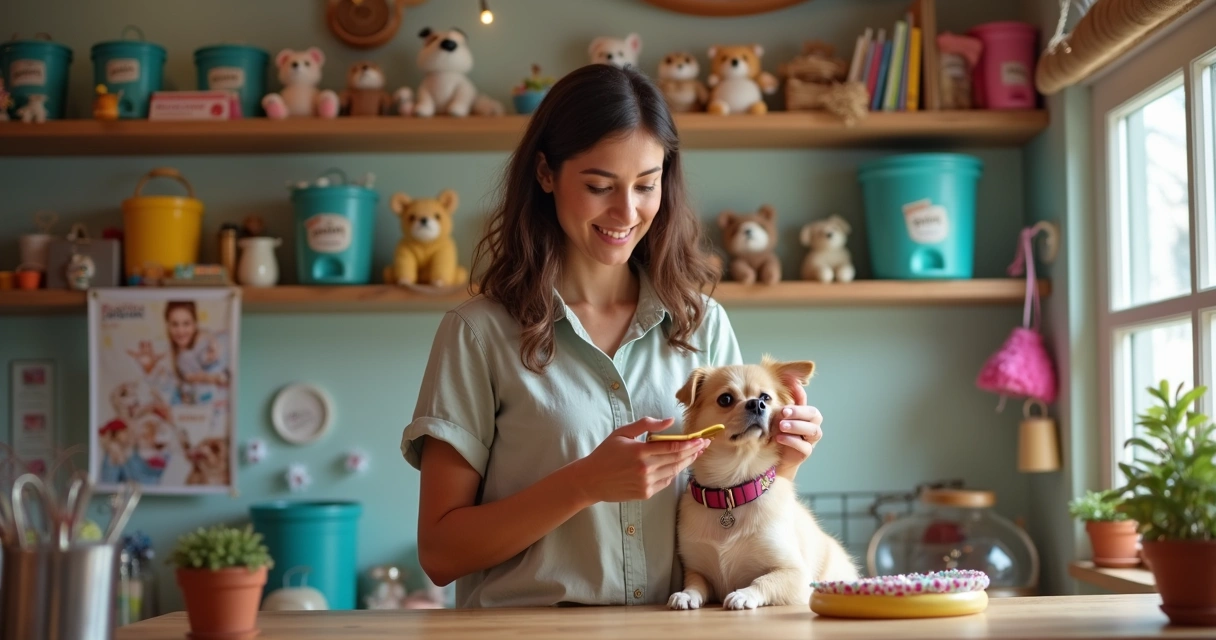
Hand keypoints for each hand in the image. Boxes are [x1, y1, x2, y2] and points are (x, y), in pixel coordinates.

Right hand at [574, 417, 708, 503]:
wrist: (591, 480)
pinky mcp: (645, 493)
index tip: (701, 439)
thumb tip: (669, 421)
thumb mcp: (622, 433)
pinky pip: (666, 482)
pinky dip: (673, 473)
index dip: (690, 444)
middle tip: (705, 444)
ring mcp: (646, 483)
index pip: (673, 447)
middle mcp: (646, 469)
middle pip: (678, 460)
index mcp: (640, 451)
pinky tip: (677, 466)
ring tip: (695, 454)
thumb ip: (646, 425)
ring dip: (687, 463)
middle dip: (693, 451)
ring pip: (674, 472)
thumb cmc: (605, 453)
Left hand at [772, 382, 823, 481]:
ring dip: (797, 426)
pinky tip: (780, 438)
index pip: (806, 401)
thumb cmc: (778, 432)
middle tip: (783, 412)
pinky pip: (805, 447)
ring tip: (781, 426)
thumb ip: (784, 401)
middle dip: (799, 412)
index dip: (800, 394)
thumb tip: (787, 379)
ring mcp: (811, 440)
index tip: (790, 390)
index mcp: (806, 414)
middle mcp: (812, 425)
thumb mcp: (778, 416)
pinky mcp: (806, 452)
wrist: (777, 457)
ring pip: (813, 431)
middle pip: (814, 415)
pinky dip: (792, 441)